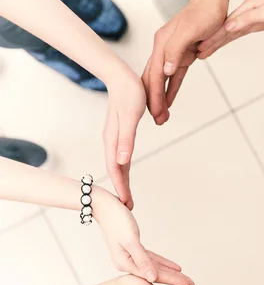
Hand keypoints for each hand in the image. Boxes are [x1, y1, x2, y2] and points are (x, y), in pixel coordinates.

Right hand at [94, 187, 193, 284]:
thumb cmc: (116, 220)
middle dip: (174, 278)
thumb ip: (141, 260)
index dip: (171, 280)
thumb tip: (152, 278)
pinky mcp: (132, 248)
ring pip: (154, 266)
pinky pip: (150, 258)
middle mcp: (126, 262)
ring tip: (185, 278)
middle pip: (155, 273)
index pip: (153, 275)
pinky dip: (162, 262)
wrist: (103, 206)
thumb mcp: (130, 240)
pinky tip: (173, 267)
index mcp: (125, 264)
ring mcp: (129, 256)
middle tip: (191, 284)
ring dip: (170, 272)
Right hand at [103, 76, 145, 209]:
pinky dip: (123, 167)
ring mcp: (115, 137)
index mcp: (114, 140)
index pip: (117, 169)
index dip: (121, 187)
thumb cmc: (129, 94)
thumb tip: (122, 161)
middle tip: (128, 207)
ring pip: (118, 164)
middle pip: (116, 169)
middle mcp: (112, 141)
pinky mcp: (120, 132)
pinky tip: (125, 170)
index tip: (126, 203)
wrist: (121, 77)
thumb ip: (126, 139)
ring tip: (127, 195)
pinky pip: (120, 154)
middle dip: (121, 189)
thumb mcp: (130, 116)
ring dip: (122, 180)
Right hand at [142, 0, 228, 124]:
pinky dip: (171, 89)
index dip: (153, 94)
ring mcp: (172, 52)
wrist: (212, 0)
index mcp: (162, 44)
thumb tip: (164, 70)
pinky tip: (169, 102)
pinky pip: (174, 76)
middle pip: (153, 79)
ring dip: (161, 98)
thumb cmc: (203, 13)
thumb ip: (175, 49)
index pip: (154, 74)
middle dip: (153, 101)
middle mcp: (163, 49)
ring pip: (162, 80)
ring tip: (161, 117)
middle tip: (157, 121)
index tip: (154, 112)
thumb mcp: (190, 30)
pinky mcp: (183, 54)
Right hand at [197, 0, 263, 58]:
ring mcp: (253, 16)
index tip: (202, 47)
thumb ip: (247, 20)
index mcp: (247, 7)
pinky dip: (231, 38)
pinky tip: (225, 41)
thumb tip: (228, 28)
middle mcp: (248, 11)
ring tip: (207, 49)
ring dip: (220, 41)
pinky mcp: (260, 22)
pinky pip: (241, 32)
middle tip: (200, 53)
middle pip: (226, 29)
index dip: (213, 37)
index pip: (226, 25)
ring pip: (233, 31)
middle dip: (212, 41)